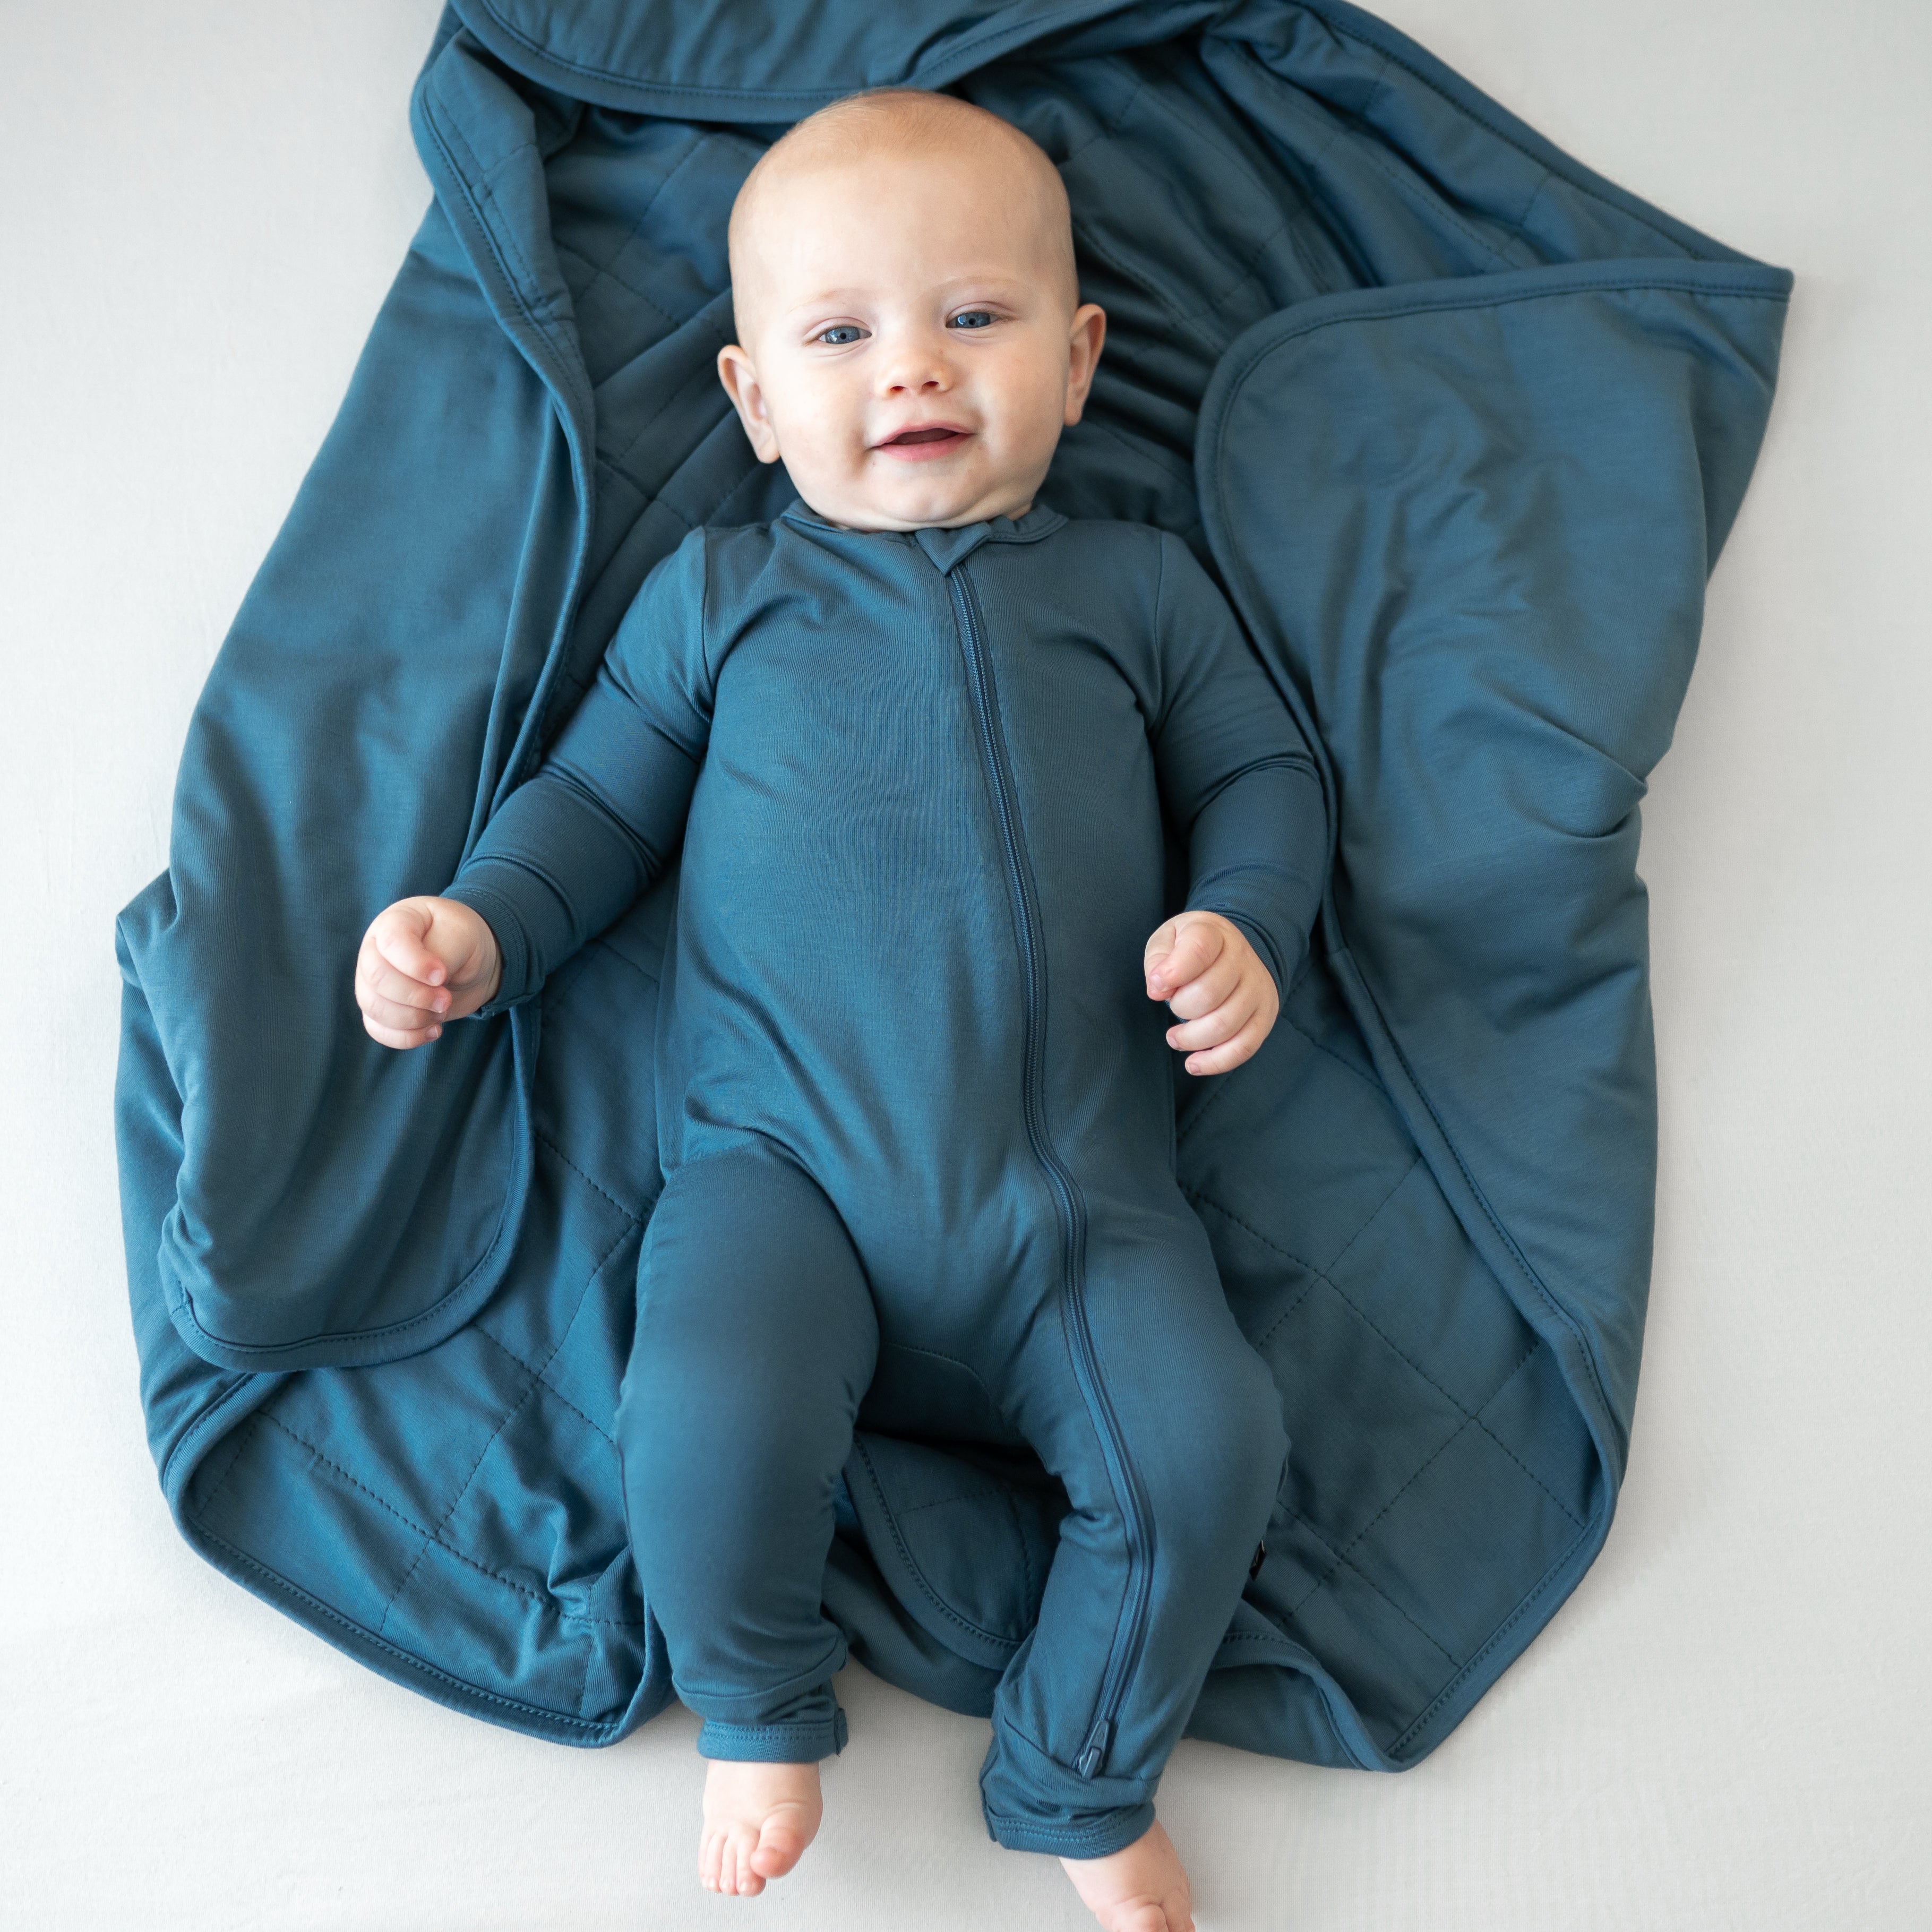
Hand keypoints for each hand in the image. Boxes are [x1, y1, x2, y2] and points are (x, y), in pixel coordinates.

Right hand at [355, 896, 501, 1049]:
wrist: (469, 961)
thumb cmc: (463, 940)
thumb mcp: (461, 936)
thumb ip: (443, 954)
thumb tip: (430, 984)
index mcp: (395, 922)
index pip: (391, 942)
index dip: (416, 964)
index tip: (442, 976)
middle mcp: (375, 950)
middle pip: (377, 979)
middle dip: (416, 996)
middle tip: (445, 1000)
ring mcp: (372, 981)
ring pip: (374, 1008)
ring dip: (413, 1018)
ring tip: (442, 1011)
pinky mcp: (381, 1008)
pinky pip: (378, 1030)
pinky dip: (407, 1037)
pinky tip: (434, 1030)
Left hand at [1143, 910, 1277, 1076]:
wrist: (1234, 948)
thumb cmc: (1192, 947)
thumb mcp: (1169, 939)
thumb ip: (1158, 960)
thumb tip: (1157, 990)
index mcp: (1214, 933)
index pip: (1199, 949)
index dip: (1174, 972)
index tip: (1157, 985)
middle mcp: (1242, 959)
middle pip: (1209, 995)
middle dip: (1180, 1008)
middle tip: (1172, 1006)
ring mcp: (1257, 989)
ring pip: (1224, 1026)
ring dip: (1191, 1039)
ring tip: (1175, 1037)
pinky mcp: (1264, 1016)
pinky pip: (1244, 1047)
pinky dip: (1215, 1062)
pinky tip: (1194, 1063)